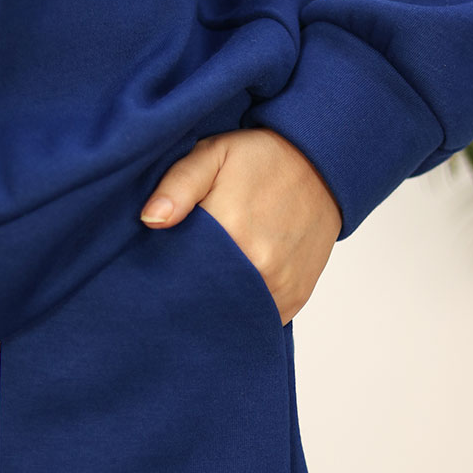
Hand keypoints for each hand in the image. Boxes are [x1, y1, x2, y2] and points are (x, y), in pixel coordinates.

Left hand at [139, 127, 342, 325]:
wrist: (322, 166)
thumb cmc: (262, 159)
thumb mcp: (212, 155)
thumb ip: (178, 186)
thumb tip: (150, 220)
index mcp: (231, 232)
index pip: (181, 274)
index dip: (168, 274)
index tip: (162, 267)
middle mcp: (259, 266)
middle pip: (208, 299)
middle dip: (193, 292)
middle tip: (188, 273)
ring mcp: (280, 286)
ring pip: (236, 312)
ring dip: (223, 303)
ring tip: (215, 279)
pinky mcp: (296, 297)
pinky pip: (261, 317)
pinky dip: (248, 308)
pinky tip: (240, 286)